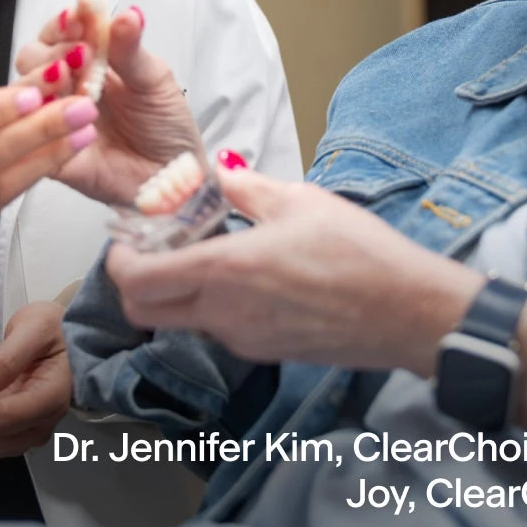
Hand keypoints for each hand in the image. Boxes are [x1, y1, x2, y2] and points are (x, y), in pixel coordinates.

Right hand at [15, 4, 203, 203]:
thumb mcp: (154, 80)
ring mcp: (56, 119)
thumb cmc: (166, 124)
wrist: (175, 175)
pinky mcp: (52, 155)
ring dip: (45, 82)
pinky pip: (31, 139)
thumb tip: (128, 14)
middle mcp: (67, 87)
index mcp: (90, 61)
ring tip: (78, 83)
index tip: (79, 17)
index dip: (63, 23)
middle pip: (31, 58)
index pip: (59, 32)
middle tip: (82, 55)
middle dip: (53, 51)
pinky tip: (72, 119)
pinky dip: (45, 124)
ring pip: (24, 95)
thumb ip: (132, 49)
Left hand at [105, 166, 484, 375]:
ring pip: (183, 320)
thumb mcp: (300, 201)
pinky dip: (215, 303)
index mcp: (224, 272)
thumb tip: (213, 175)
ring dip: (180, 290)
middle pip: (145, 310)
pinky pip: (221, 328)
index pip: (137, 280)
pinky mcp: (266, 352)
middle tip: (156, 247)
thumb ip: (244, 188)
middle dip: (136, 279)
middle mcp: (224, 315)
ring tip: (213, 251)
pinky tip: (250, 275)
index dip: (117, 260)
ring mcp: (243, 340)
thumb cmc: (361, 254)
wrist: (409, 312)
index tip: (126, 238)